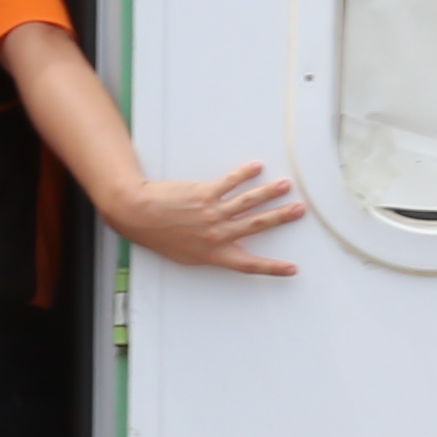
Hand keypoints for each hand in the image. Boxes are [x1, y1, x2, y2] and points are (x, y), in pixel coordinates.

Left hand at [93, 160, 307, 277]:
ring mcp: (212, 213)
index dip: (272, 268)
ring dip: (269, 193)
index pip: (249, 265)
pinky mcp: (204, 193)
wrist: (138, 215)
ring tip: (285, 186)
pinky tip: (256, 168)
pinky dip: (244, 174)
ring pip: (248, 202)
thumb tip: (223, 248)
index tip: (291, 269)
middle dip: (281, 218)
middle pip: (257, 226)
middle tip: (299, 210)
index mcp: (213, 254)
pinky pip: (230, 183)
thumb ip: (207, 252)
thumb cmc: (158, 237)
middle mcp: (216, 235)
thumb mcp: (184, 255)